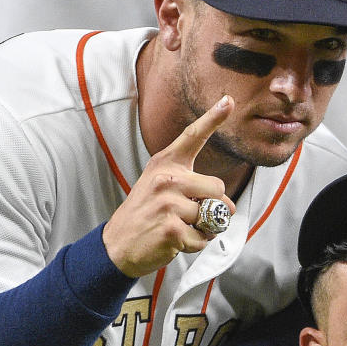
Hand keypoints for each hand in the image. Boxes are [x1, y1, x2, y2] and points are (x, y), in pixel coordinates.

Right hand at [103, 96, 235, 276]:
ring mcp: (167, 203)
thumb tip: (227, 204)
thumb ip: (191, 185)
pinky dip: (195, 244)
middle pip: (218, 187)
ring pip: (212, 215)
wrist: (117, 244)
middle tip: (191, 215)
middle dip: (214, 206)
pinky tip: (175, 241)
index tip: (229, 101)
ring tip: (179, 227)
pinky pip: (202, 237)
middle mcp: (166, 179)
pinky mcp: (171, 228)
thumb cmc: (146, 215)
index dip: (213, 118)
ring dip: (203, 227)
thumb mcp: (159, 187)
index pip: (192, 136)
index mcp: (165, 164)